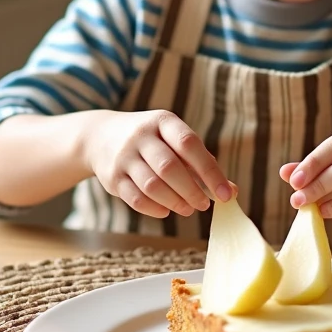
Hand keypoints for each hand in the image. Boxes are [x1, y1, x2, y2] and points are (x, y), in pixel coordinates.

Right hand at [80, 110, 232, 218]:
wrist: (100, 136)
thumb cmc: (152, 141)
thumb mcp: (175, 140)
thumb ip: (202, 163)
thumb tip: (232, 191)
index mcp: (163, 121)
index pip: (190, 144)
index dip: (210, 171)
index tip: (225, 194)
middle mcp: (141, 136)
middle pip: (169, 168)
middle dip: (191, 191)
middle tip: (204, 205)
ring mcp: (124, 157)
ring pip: (152, 186)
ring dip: (175, 202)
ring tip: (188, 209)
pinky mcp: (112, 178)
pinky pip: (136, 199)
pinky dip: (155, 209)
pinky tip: (167, 210)